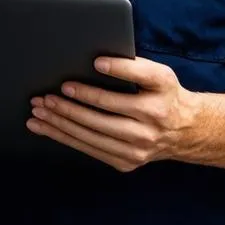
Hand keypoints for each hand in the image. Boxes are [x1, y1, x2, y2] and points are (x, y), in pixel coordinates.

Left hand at [28, 57, 198, 171]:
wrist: (185, 132)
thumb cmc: (165, 96)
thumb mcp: (160, 75)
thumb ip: (133, 66)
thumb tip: (98, 62)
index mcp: (157, 102)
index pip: (127, 88)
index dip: (102, 80)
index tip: (82, 71)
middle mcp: (148, 128)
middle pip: (101, 117)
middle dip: (69, 107)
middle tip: (46, 97)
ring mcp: (136, 150)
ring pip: (91, 136)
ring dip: (60, 124)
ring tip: (39, 112)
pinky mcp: (125, 162)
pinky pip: (89, 149)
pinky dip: (65, 138)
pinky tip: (47, 128)